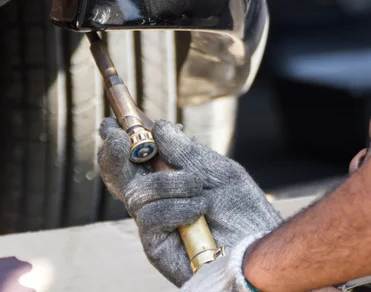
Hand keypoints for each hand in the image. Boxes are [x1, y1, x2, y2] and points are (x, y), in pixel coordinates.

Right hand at [98, 118, 281, 286]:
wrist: (258, 245)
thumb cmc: (242, 210)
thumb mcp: (218, 171)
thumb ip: (188, 152)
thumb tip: (158, 127)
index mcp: (167, 180)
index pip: (133, 160)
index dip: (119, 142)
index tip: (111, 124)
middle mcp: (154, 201)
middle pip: (118, 176)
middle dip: (113, 154)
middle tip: (118, 138)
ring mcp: (153, 224)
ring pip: (136, 193)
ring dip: (168, 184)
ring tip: (198, 188)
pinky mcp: (155, 245)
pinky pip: (149, 217)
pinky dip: (174, 208)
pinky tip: (197, 210)